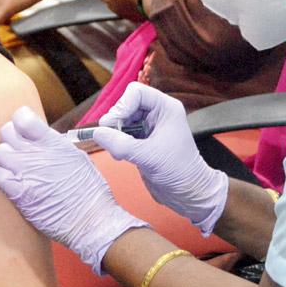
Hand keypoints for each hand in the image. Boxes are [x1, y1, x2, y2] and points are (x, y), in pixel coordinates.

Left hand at [0, 107, 147, 272]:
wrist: (90, 219)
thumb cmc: (89, 190)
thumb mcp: (77, 157)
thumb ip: (55, 145)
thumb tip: (42, 139)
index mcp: (53, 142)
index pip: (22, 118)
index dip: (20, 121)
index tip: (23, 129)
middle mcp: (36, 154)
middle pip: (7, 133)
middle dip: (11, 138)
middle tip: (19, 149)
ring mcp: (25, 173)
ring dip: (6, 158)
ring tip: (17, 167)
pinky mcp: (18, 193)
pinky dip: (3, 177)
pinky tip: (14, 182)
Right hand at [92, 83, 227, 235]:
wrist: (188, 193)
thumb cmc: (179, 172)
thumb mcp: (147, 156)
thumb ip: (120, 143)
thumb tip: (97, 133)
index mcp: (165, 108)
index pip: (136, 92)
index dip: (121, 105)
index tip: (113, 124)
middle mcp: (157, 114)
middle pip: (126, 105)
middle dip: (116, 121)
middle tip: (111, 138)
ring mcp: (150, 127)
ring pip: (122, 120)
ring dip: (115, 133)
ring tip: (117, 150)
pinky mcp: (143, 141)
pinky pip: (123, 134)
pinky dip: (117, 142)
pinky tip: (120, 156)